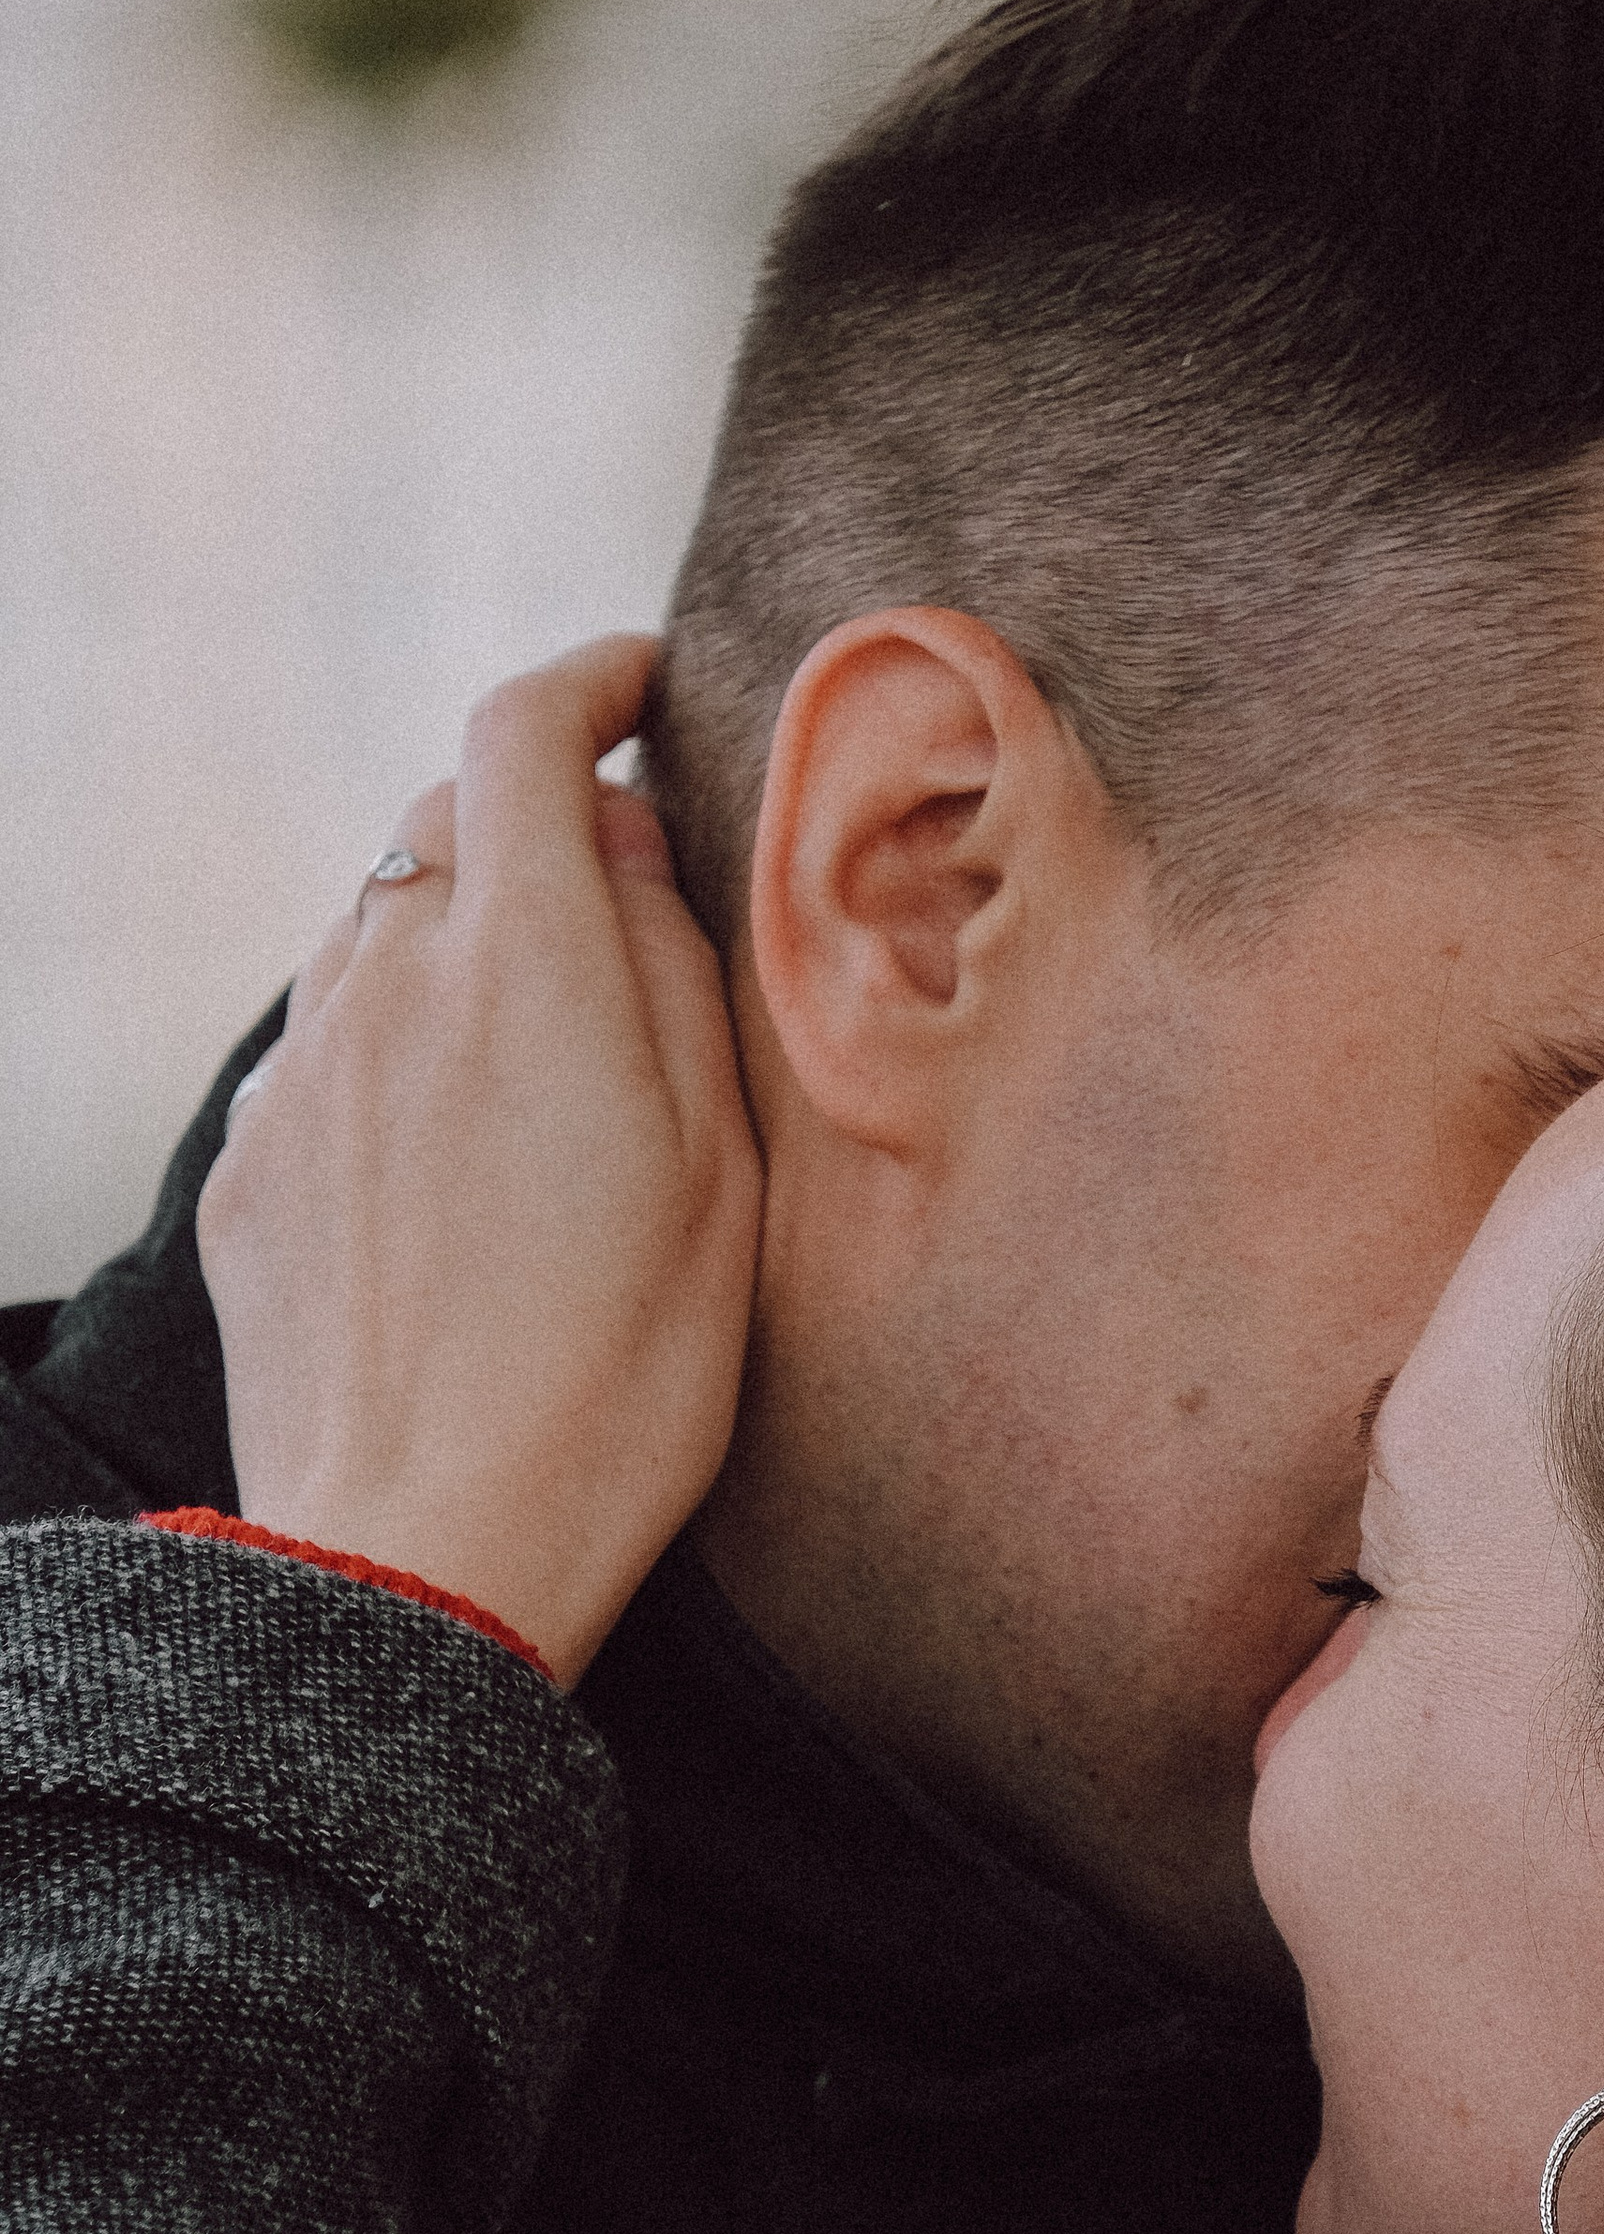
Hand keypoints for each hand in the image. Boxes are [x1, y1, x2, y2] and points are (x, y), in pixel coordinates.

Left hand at [199, 640, 763, 1685]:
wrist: (428, 1552)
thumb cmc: (618, 1381)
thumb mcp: (717, 1169)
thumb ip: (674, 971)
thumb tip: (627, 848)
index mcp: (526, 965)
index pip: (523, 731)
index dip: (583, 681)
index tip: (634, 687)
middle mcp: (389, 985)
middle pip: (442, 821)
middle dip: (530, 817)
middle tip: (619, 892)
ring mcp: (303, 1074)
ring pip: (375, 930)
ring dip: (457, 935)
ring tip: (542, 1047)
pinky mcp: (255, 1164)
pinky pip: (327, 1044)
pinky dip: (395, 1042)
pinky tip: (458, 1154)